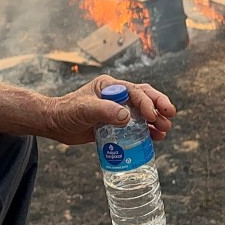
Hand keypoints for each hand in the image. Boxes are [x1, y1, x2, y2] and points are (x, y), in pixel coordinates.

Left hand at [42, 74, 176, 144]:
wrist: (55, 124)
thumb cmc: (66, 112)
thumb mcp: (84, 110)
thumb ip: (104, 111)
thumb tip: (127, 117)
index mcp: (110, 86)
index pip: (134, 91)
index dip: (146, 102)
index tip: (153, 115)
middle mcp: (116, 95)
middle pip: (144, 97)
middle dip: (158, 105)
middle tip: (169, 116)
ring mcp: (117, 109)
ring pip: (142, 111)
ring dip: (155, 119)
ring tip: (165, 129)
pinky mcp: (115, 123)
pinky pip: (135, 125)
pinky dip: (146, 131)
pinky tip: (155, 138)